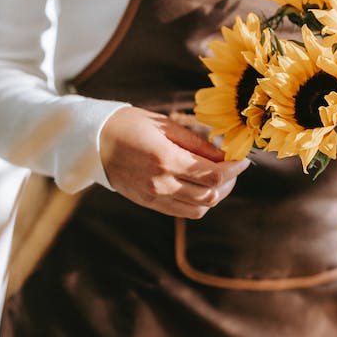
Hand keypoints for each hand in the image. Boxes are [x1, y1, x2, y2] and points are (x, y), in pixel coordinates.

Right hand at [100, 107, 249, 218]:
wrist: (93, 143)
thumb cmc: (129, 125)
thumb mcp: (164, 125)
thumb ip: (197, 143)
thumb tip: (226, 154)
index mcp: (165, 158)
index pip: (213, 174)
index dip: (235, 168)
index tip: (243, 159)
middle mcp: (161, 182)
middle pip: (211, 194)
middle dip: (230, 181)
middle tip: (234, 167)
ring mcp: (154, 197)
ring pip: (200, 208)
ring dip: (216, 194)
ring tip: (220, 178)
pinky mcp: (149, 203)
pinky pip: (184, 211)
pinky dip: (200, 202)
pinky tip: (201, 185)